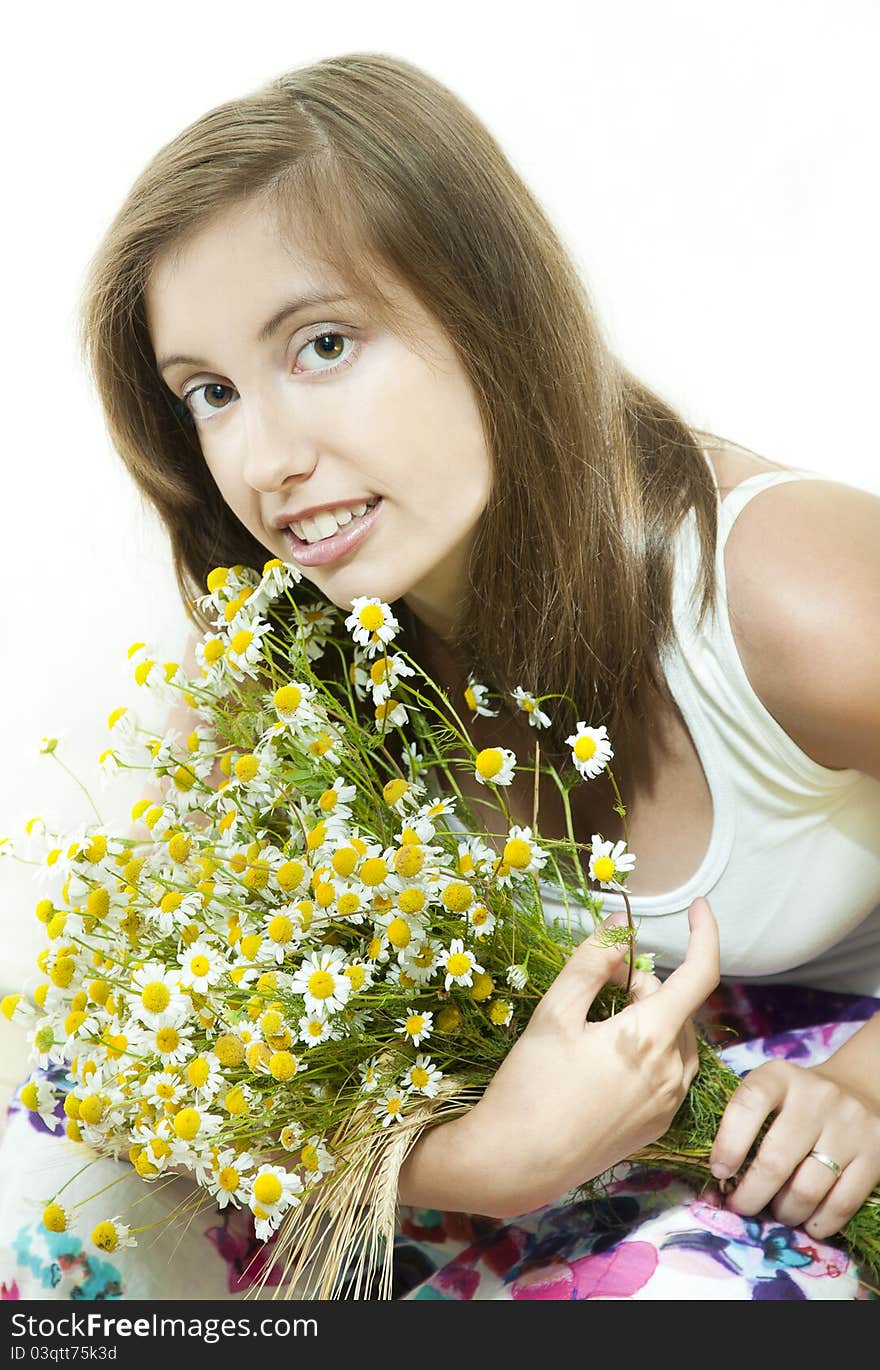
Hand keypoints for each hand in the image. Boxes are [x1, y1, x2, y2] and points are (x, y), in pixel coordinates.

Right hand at [459, 896, 719, 1217]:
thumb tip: (619, 928)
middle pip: (674, 1004)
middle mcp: (672, 1072)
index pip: (700, 974)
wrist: (517, 1162)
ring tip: (593, 1029)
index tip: (698, 906)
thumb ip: (590, 963)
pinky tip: (602, 1064)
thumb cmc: (530, 1084)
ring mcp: (669, 1103)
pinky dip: (646, 1051)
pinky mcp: (658, 1125)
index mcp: (650, 1038)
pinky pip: (668, 1071)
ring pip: (674, 1037)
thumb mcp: (554, 1014)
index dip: (705, 934)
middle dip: (638, 985)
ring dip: (646, 1018)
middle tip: (589, 991)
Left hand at [709, 1059, 879, 1238]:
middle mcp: (817, 1097)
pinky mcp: (875, 1156)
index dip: (728, 1143)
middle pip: (776, 1161)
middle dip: (751, 1195)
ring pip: (807, 1190)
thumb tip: (719, 1183)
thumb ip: (743, 1125)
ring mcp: (850, 1127)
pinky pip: (841, 1204)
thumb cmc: (797, 1101)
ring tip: (777, 1212)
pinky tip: (806, 1220)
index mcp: (781, 1076)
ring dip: (784, 1212)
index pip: (748, 1103)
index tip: (719, 1171)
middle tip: (741, 1206)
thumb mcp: (770, 1094)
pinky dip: (817, 1223)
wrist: (859, 1091)